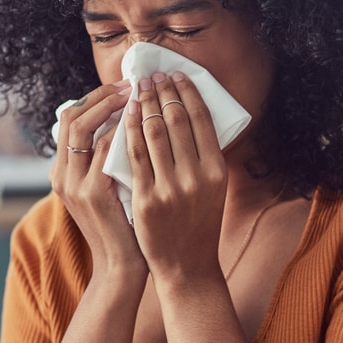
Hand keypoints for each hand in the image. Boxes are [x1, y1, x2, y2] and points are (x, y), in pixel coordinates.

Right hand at [50, 79, 143, 275]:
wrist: (123, 267)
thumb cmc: (124, 225)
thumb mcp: (108, 189)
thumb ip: (108, 161)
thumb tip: (127, 124)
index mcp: (62, 173)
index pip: (69, 120)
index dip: (94, 99)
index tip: (122, 87)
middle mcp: (62, 176)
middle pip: (69, 117)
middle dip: (100, 95)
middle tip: (131, 84)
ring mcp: (74, 185)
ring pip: (81, 128)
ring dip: (109, 106)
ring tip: (136, 95)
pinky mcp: (93, 194)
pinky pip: (102, 149)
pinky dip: (120, 130)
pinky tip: (140, 122)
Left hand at [124, 71, 226, 282]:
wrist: (186, 267)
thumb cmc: (199, 224)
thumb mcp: (213, 189)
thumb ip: (204, 156)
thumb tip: (189, 114)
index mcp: (217, 170)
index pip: (201, 119)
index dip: (187, 92)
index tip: (175, 75)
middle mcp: (197, 177)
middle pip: (177, 120)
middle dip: (163, 91)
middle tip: (152, 75)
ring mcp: (170, 188)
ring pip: (154, 132)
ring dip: (145, 104)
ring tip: (137, 89)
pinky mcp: (146, 199)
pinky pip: (134, 155)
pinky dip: (129, 129)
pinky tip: (125, 115)